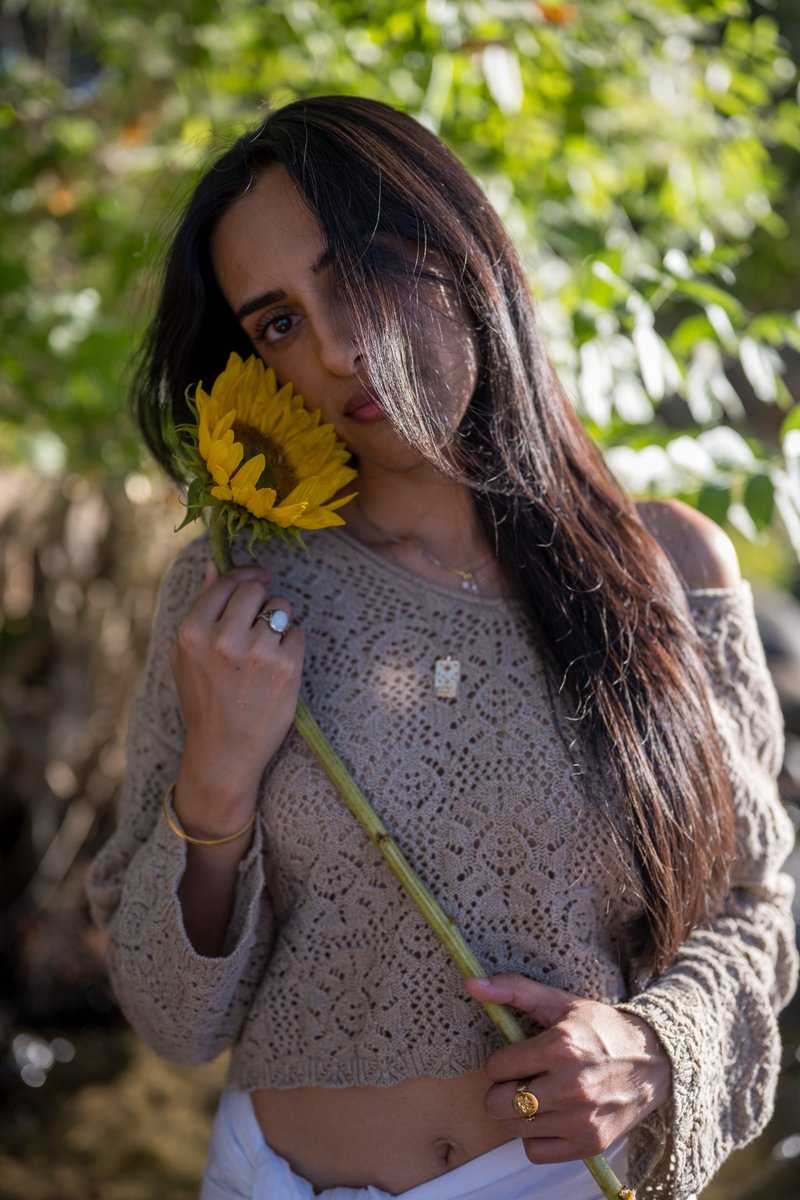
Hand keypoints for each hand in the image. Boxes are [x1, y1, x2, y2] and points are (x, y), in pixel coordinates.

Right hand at [169, 562, 304, 813]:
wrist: (225, 751)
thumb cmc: (203, 701)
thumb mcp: (185, 656)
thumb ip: (199, 609)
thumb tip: (212, 566)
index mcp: (192, 632)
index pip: (226, 582)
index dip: (246, 576)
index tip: (259, 578)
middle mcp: (222, 638)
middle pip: (255, 590)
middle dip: (261, 601)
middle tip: (259, 624)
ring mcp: (256, 652)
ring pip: (281, 606)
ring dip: (279, 621)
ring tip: (267, 649)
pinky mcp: (286, 667)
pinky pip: (298, 632)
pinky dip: (292, 645)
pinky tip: (278, 667)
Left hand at [465, 974, 671, 1163]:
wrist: (654, 1060)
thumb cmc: (601, 1029)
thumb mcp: (559, 1001)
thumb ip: (514, 990)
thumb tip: (472, 983)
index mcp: (561, 1045)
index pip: (497, 1067)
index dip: (501, 1062)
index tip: (515, 1058)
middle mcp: (571, 1085)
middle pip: (499, 1103)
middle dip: (502, 1090)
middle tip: (520, 1080)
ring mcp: (581, 1118)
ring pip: (514, 1128)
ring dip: (517, 1113)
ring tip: (536, 1095)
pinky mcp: (590, 1143)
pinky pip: (535, 1151)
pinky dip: (536, 1137)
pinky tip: (550, 1116)